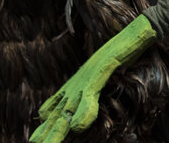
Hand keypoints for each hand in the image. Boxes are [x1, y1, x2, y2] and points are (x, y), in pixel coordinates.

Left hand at [30, 15, 155, 142]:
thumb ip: (94, 90)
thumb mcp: (104, 76)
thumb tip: (90, 105)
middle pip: (58, 113)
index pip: (55, 106)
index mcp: (76, 85)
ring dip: (57, 130)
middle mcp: (77, 83)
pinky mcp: (100, 72)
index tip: (36, 137)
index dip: (47, 122)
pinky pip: (89, 96)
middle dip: (46, 131)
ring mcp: (86, 79)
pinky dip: (85, 112)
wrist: (133, 35)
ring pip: (68, 109)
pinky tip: (79, 127)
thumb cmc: (121, 54)